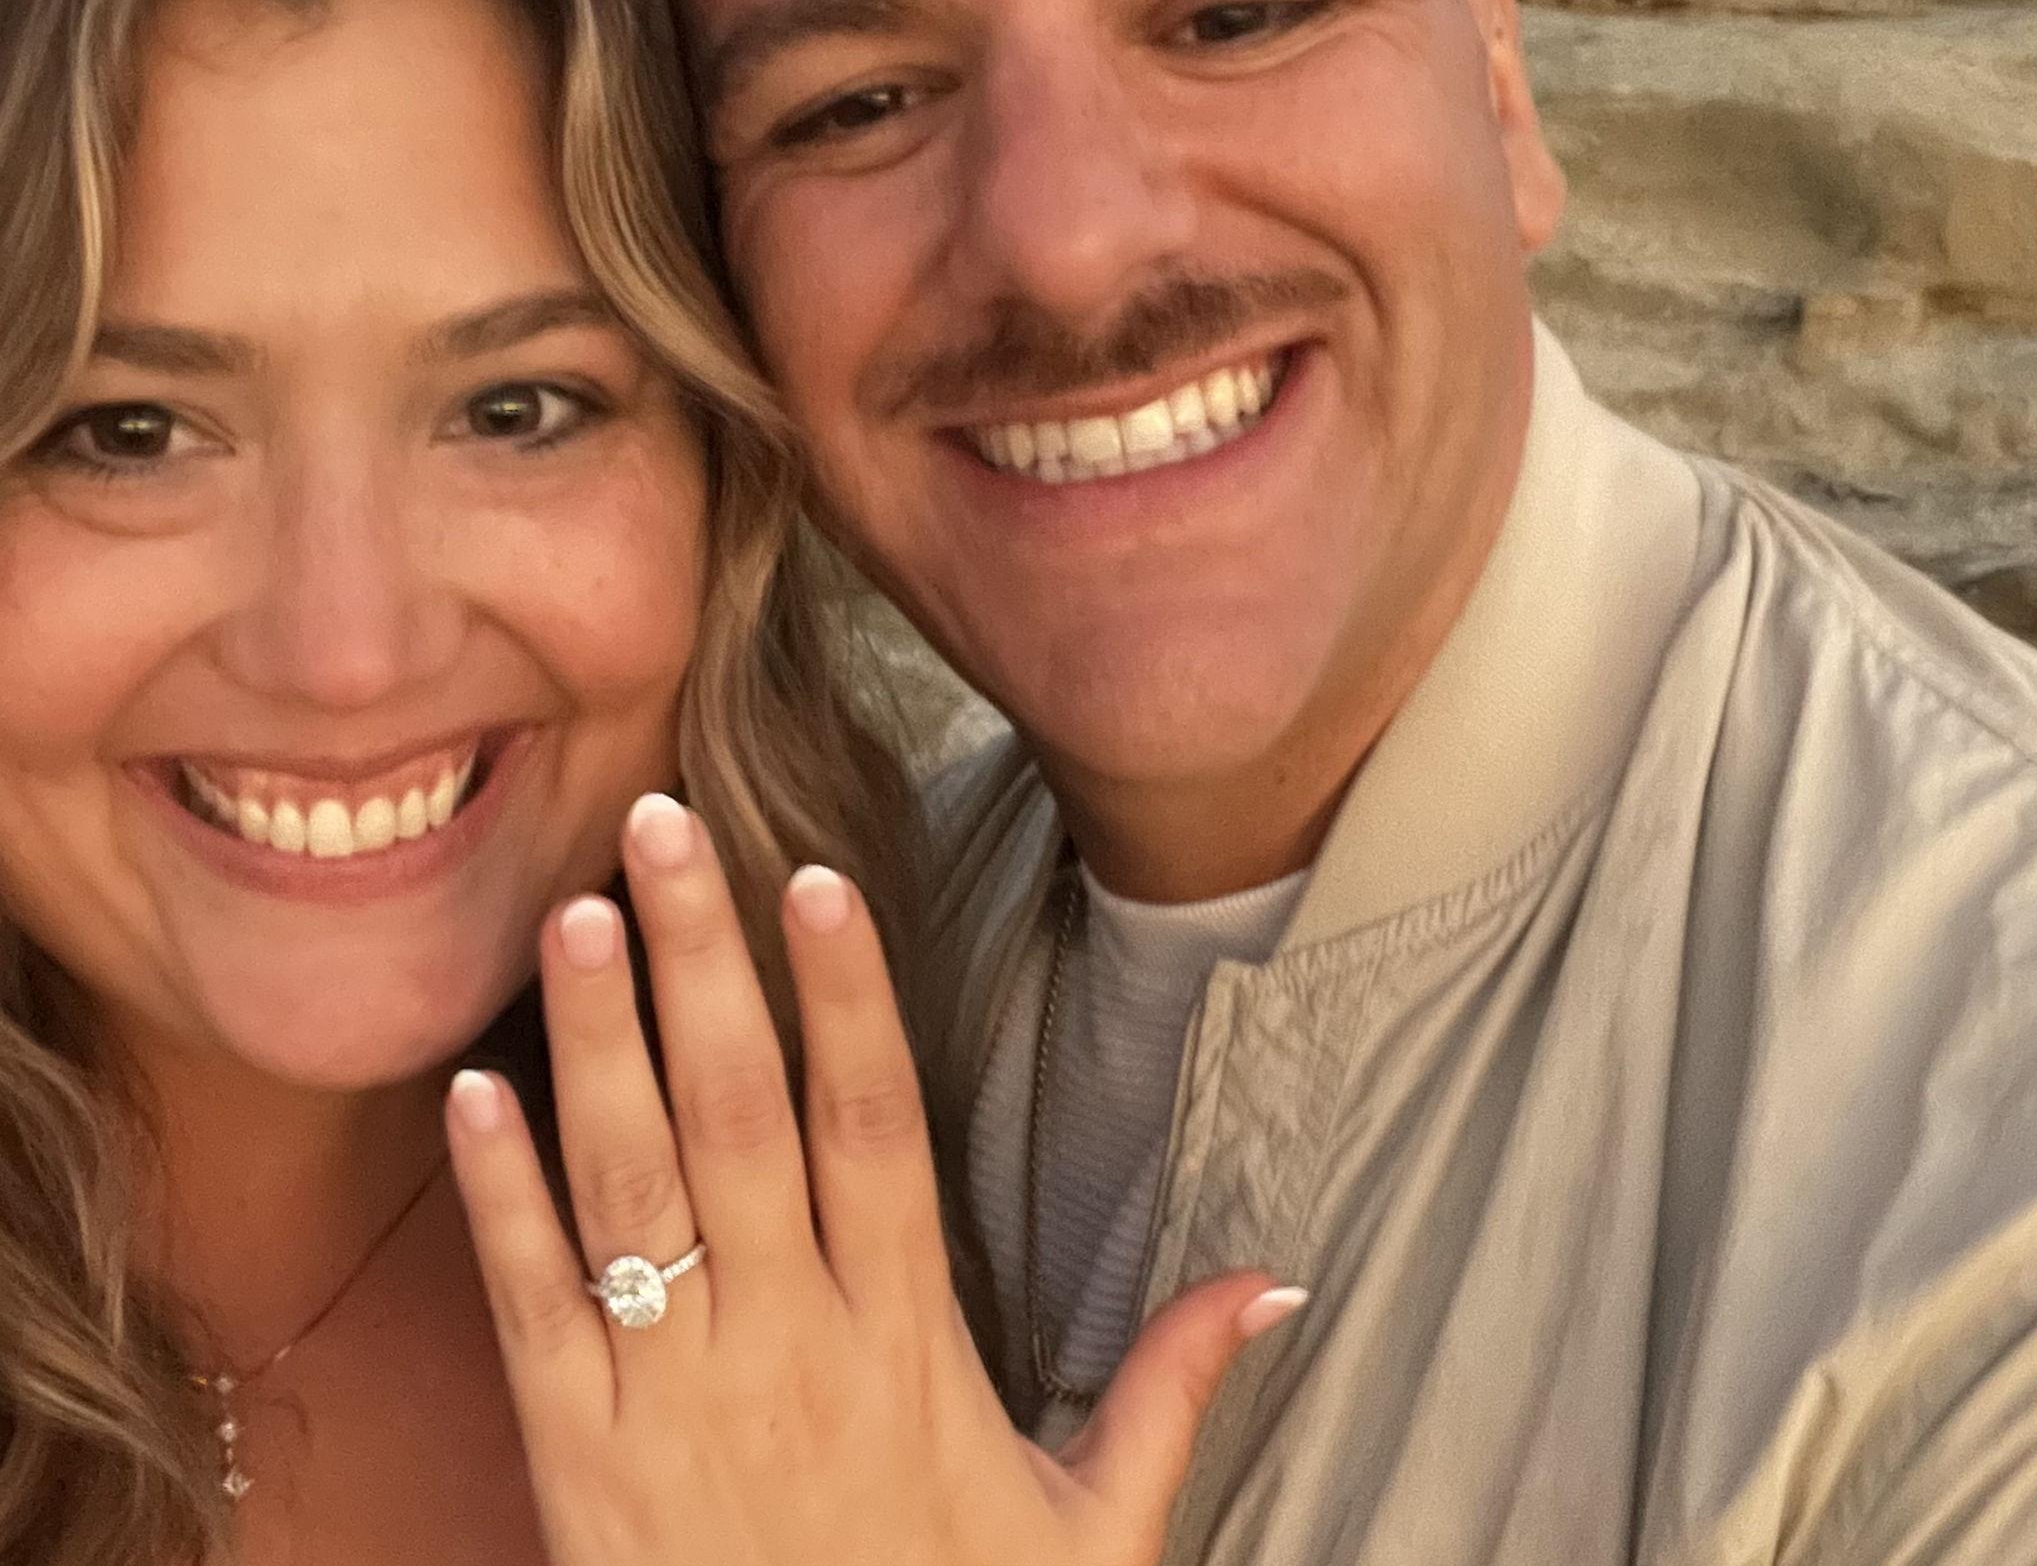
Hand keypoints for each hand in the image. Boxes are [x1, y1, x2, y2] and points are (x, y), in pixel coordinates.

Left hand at [445, 793, 1305, 1565]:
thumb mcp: (1094, 1532)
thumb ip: (1172, 1388)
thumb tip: (1280, 1279)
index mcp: (909, 1343)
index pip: (875, 1131)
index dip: (847, 999)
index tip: (819, 880)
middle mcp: (790, 1345)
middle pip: (742, 1117)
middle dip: (703, 962)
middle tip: (664, 826)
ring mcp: (677, 1399)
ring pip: (633, 1188)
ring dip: (599, 1043)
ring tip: (576, 914)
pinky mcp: (582, 1464)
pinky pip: (536, 1312)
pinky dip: (500, 1200)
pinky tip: (472, 1092)